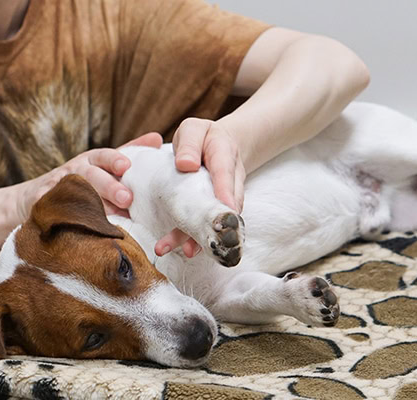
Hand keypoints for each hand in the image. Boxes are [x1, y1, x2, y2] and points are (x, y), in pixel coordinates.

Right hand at [13, 132, 162, 223]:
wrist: (34, 198)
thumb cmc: (81, 181)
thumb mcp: (102, 164)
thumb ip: (128, 152)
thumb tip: (158, 139)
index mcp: (91, 161)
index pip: (103, 156)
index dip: (114, 160)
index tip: (126, 166)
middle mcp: (75, 172)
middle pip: (91, 176)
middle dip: (109, 187)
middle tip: (127, 199)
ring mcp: (58, 189)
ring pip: (74, 194)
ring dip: (90, 204)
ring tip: (107, 218)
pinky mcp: (43, 206)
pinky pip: (52, 211)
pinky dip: (59, 216)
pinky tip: (71, 224)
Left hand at [155, 118, 245, 257]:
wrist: (222, 146)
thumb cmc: (203, 138)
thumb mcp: (194, 129)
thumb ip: (190, 143)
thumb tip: (185, 165)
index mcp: (224, 154)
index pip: (225, 172)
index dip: (225, 191)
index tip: (225, 208)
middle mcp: (231, 180)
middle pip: (228, 203)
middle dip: (218, 223)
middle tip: (207, 240)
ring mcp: (227, 197)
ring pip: (219, 218)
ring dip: (204, 236)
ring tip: (188, 251)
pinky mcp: (217, 210)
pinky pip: (210, 224)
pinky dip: (198, 238)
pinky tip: (186, 250)